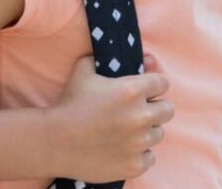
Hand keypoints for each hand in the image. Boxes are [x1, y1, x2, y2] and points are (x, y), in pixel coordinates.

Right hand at [52, 54, 173, 181]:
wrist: (54, 142)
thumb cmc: (70, 103)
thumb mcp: (84, 71)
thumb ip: (108, 58)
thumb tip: (145, 57)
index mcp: (133, 90)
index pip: (163, 83)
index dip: (153, 86)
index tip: (145, 91)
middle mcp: (141, 116)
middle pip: (167, 110)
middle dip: (155, 108)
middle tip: (137, 112)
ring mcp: (139, 143)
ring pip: (159, 134)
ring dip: (147, 131)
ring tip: (127, 132)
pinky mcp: (134, 164)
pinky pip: (150, 157)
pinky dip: (140, 154)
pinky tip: (123, 149)